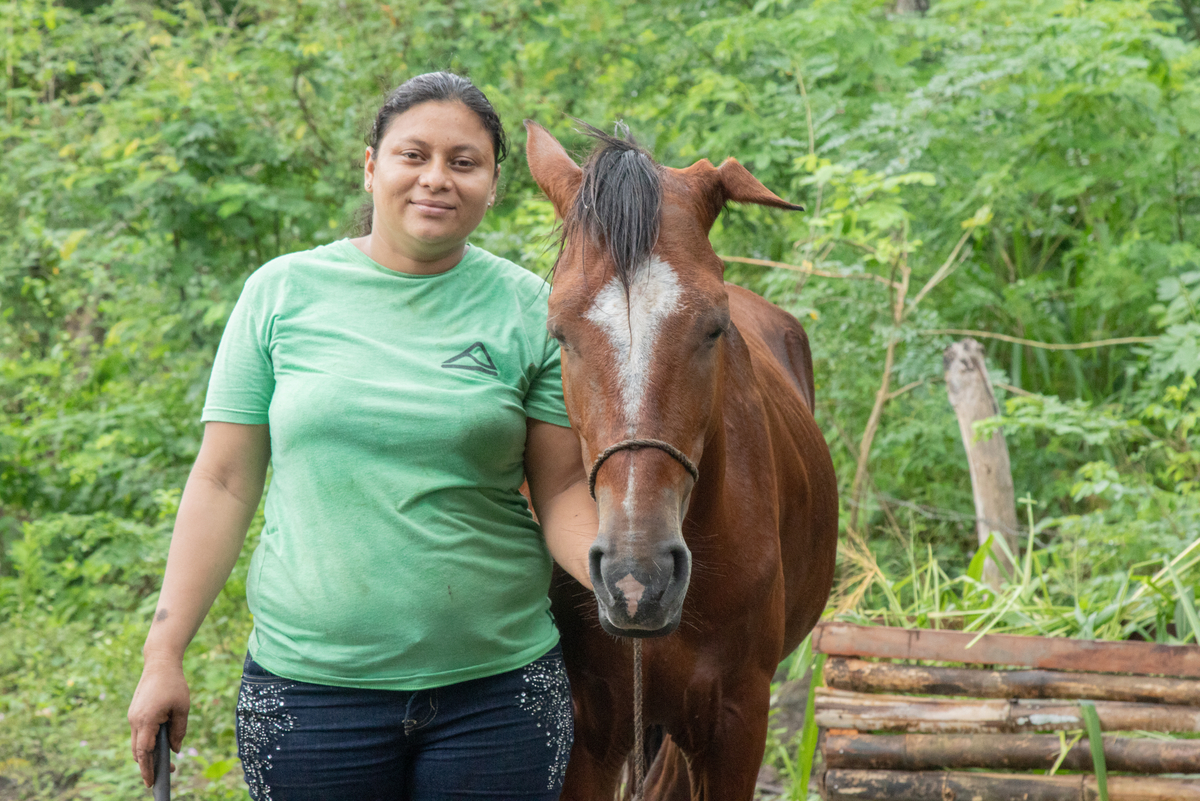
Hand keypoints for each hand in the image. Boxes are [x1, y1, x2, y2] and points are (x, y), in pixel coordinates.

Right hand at [127, 655, 189, 786]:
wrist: (159, 663)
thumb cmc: (174, 684)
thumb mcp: (183, 708)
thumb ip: (179, 731)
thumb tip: (175, 750)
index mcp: (147, 720)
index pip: (144, 752)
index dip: (147, 769)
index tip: (151, 783)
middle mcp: (135, 721)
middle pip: (138, 751)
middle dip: (149, 766)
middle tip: (165, 775)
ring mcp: (133, 717)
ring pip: (136, 743)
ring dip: (147, 754)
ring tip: (164, 763)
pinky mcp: (134, 713)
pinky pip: (138, 733)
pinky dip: (146, 743)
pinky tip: (158, 747)